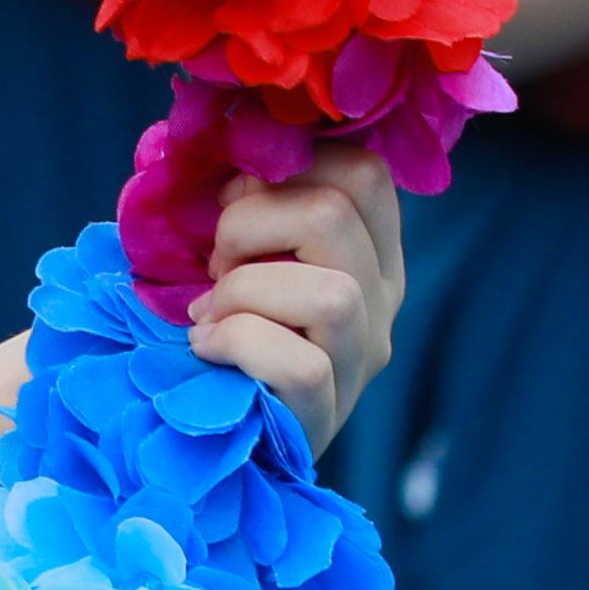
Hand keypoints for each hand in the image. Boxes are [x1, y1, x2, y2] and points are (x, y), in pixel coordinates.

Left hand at [186, 145, 405, 451]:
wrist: (206, 424)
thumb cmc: (221, 322)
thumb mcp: (245, 254)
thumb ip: (250, 206)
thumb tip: (229, 164)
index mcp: (369, 253)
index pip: (366, 173)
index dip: (291, 166)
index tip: (235, 198)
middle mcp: (381, 304)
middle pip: (338, 214)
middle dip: (251, 222)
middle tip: (217, 262)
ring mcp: (360, 361)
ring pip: (331, 295)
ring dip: (245, 289)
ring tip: (213, 312)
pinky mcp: (327, 413)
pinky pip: (300, 365)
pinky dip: (238, 344)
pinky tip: (207, 348)